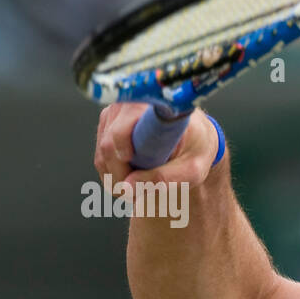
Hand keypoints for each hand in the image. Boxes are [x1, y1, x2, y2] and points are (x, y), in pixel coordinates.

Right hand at [93, 104, 221, 189]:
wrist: (197, 131)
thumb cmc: (197, 149)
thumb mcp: (192, 169)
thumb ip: (164, 178)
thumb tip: (126, 188)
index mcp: (153, 109)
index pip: (121, 132)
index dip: (122, 154)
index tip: (135, 169)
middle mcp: (129, 105)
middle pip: (108, 148)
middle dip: (121, 177)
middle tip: (140, 193)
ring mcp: (115, 112)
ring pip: (102, 154)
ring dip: (117, 177)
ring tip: (142, 185)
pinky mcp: (108, 120)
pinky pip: (101, 154)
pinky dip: (113, 170)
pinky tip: (134, 175)